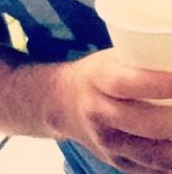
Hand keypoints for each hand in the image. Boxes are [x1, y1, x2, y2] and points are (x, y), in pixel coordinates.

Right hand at [54, 49, 171, 171]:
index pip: (126, 84)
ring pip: (159, 155)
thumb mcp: (110, 60)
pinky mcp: (121, 165)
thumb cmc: (98, 75)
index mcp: (96, 80)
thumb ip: (141, 62)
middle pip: (149, 124)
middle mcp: (99, 115)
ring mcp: (110, 145)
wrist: (63, 104)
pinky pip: (158, 169)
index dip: (159, 84)